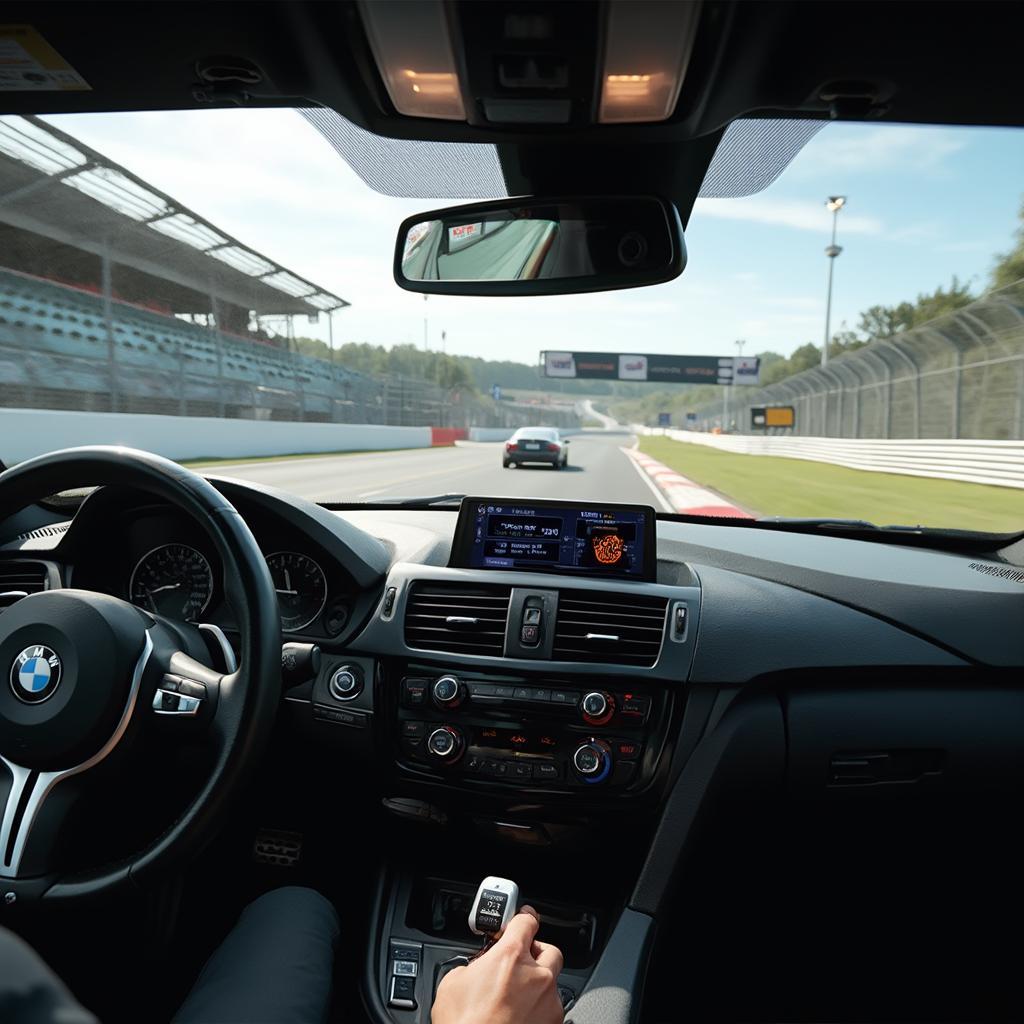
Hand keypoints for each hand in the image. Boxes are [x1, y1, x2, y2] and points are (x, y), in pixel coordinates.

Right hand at [432, 906, 563, 1023]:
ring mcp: (549, 1004)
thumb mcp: (452, 984)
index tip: (522, 919)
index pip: (526, 922)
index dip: (523, 918)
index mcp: (511, 957)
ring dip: (538, 985)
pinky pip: (552, 1009)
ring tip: (516, 998)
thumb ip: (470, 966)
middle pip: (549, 950)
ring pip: (553, 982)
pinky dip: (539, 1009)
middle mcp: (537, 976)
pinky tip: (520, 1018)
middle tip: (519, 962)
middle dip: (536, 954)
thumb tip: (474, 969)